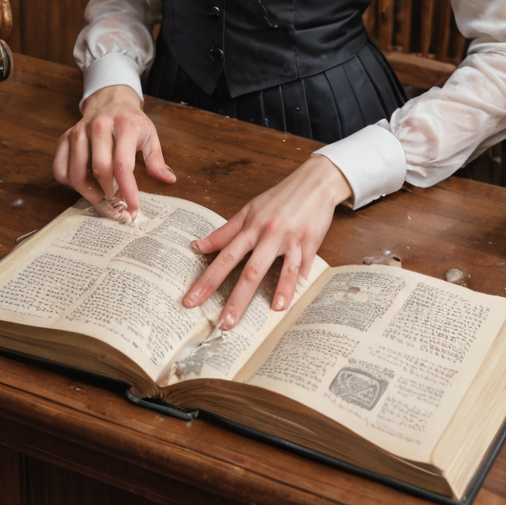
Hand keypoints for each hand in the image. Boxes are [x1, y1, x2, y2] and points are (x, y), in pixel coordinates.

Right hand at [53, 84, 175, 215]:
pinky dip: (70, 184)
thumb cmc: (131, 122)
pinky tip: (84, 184)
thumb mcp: (150, 136)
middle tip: (117, 203)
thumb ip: (157, 160)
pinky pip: (60, 169)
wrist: (110, 100)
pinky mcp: (65, 137)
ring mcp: (79, 131)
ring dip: (89, 192)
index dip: (128, 191)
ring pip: (77, 172)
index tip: (132, 209)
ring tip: (102, 196)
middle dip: (109, 193)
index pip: (123, 165)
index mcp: (124, 126)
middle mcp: (99, 126)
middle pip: (99, 170)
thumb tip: (168, 180)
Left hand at [182, 156, 351, 327]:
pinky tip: (289, 301)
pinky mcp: (310, 242)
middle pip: (250, 269)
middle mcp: (268, 233)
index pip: (224, 257)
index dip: (207, 281)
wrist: (314, 181)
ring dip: (273, 292)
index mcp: (251, 226)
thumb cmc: (280, 197)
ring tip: (270, 313)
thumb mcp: (249, 210)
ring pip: (281, 269)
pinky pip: (303, 266)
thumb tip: (198, 246)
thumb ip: (225, 231)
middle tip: (223, 323)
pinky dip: (297, 283)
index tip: (191, 301)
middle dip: (236, 298)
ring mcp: (290, 238)